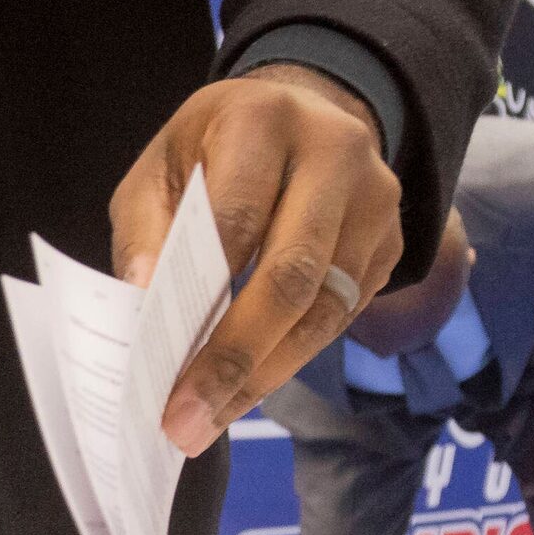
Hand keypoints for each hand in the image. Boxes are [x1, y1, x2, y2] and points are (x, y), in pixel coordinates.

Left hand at [111, 63, 402, 454]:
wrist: (304, 113)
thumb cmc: (215, 148)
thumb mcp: (162, 166)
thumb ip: (147, 229)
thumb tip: (141, 301)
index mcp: (264, 120)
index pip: (237, 217)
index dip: (200, 295)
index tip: (158, 364)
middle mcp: (335, 153)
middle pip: (291, 273)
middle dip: (235, 357)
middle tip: (186, 420)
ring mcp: (376, 199)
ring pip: (325, 307)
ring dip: (264, 374)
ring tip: (209, 420)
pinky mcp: (392, 243)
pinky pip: (343, 316)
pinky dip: (291, 359)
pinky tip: (246, 390)